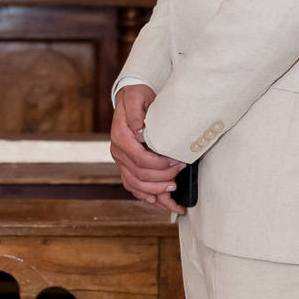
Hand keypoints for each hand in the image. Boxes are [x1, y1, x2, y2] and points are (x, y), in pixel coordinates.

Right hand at [109, 83, 184, 211]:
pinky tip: (158, 201)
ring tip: (173, 188)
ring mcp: (121, 160)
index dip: (159, 165)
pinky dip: (144, 195)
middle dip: (161, 177)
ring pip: (134, 184)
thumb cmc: (137, 97)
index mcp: (120, 136)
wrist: (130, 99)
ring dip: (155, 190)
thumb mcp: (137, 98)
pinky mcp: (125, 165)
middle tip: (180, 171)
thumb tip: (139, 131)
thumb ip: (136, 113)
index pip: (139, 159)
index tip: (176, 162)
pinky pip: (132, 185)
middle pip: (138, 174)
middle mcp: (118, 151)